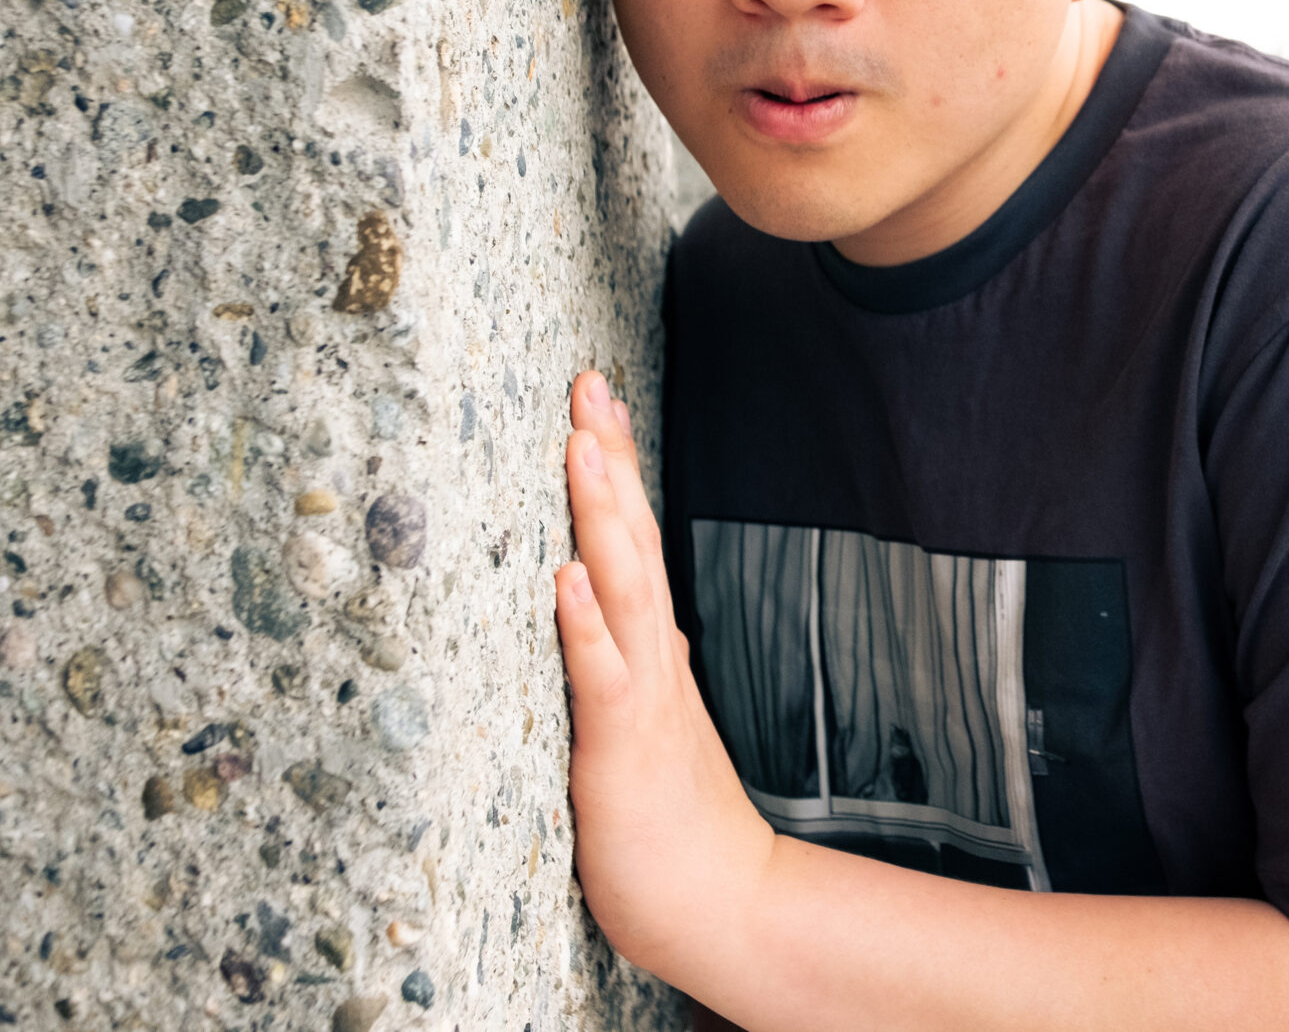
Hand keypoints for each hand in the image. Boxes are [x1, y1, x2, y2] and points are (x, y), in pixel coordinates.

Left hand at [555, 369, 775, 979]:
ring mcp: (643, 696)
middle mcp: (654, 656)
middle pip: (632, 539)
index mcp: (653, 649)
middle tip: (588, 385)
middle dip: (608, 458)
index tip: (597, 398)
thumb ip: (636, 663)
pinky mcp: (622, 746)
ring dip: (600, 515)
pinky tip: (565, 578)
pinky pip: (602, 676)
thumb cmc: (674, 823)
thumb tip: (630, 613)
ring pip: (622, 588)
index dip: (616, 466)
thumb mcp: (647, 723)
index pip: (633, 538)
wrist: (724, 902)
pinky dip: (585, 624)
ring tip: (579, 447)